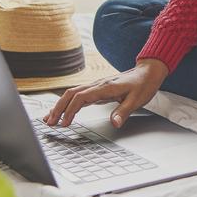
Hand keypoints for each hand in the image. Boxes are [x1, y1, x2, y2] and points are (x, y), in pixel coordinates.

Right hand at [43, 58, 168, 127]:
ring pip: (72, 93)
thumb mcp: (137, 100)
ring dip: (60, 105)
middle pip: (71, 94)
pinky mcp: (97, 89)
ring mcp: (96, 86)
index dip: (70, 111)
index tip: (64, 123)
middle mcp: (97, 85)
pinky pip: (78, 95)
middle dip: (58, 108)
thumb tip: (115, 123)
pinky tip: (63, 111)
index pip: (81, 98)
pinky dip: (68, 103)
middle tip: (49, 122)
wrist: (148, 72)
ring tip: (49, 119)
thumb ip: (124, 112)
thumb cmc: (143, 85)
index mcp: (105, 87)